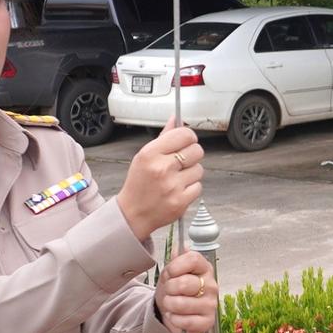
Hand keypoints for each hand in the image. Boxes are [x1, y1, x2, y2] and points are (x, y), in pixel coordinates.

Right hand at [117, 123, 203, 239]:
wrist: (133, 213)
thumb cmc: (138, 184)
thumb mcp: (144, 156)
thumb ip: (163, 138)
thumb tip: (175, 119)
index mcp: (151, 154)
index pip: (184, 134)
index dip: (189, 137)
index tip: (187, 141)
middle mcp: (162, 168)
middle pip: (197, 150)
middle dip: (192, 155)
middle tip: (182, 162)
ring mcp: (172, 186)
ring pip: (199, 169)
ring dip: (191, 173)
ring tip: (177, 178)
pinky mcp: (181, 201)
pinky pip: (198, 186)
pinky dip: (191, 188)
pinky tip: (178, 190)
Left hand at [154, 249, 218, 332]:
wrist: (173, 312)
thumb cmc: (174, 290)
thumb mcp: (172, 272)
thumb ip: (176, 258)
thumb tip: (181, 247)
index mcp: (204, 269)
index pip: (193, 259)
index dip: (176, 266)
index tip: (170, 273)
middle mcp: (211, 285)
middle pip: (184, 283)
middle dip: (169, 288)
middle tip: (169, 291)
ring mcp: (211, 304)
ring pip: (181, 303)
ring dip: (169, 305)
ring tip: (171, 304)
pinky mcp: (207, 322)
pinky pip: (184, 321)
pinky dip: (174, 319)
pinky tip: (175, 316)